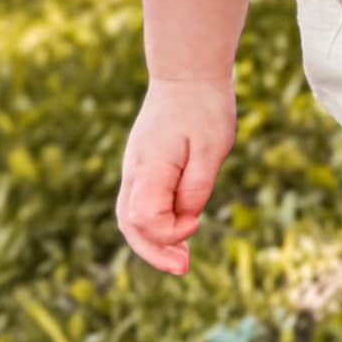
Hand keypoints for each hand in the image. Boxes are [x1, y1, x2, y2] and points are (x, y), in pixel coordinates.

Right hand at [116, 79, 237, 274]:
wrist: (188, 73)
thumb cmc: (204, 108)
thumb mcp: (211, 149)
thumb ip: (196, 188)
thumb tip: (186, 220)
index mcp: (149, 168)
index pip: (145, 219)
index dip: (170, 233)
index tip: (197, 224)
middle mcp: (134, 171)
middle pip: (129, 225)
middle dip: (155, 252)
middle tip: (185, 268)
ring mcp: (134, 168)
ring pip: (130, 217)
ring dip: (153, 242)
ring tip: (181, 260)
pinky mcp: (142, 165)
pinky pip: (139, 203)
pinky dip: (155, 224)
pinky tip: (179, 230)